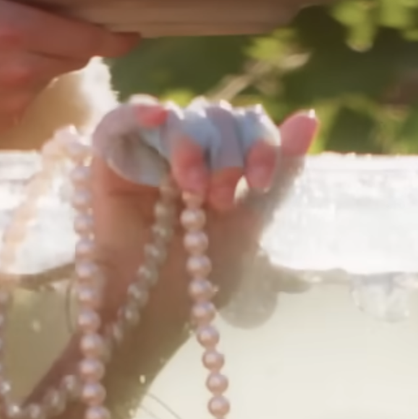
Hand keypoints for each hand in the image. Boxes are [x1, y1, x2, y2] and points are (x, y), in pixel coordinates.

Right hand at [0, 0, 138, 147]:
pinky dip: (14, 85)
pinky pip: (22, 99)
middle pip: (71, 58)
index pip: (86, 39)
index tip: (131, 33)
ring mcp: (11, 103)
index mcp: (14, 31)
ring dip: (36, 63)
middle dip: (67, 42)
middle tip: (43, 27)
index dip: (115, 37)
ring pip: (46, 78)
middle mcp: (20, 72)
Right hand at [83, 98, 318, 320]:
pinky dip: (141, 111)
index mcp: (222, 165)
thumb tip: (309, 115)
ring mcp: (148, 154)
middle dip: (226, 152)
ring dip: (192, 145)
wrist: (151, 308)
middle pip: (216, 116)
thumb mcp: (250, 221)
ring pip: (179, 116)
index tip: (259, 181)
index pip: (248, 126)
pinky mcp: (109, 159)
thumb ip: (280, 171)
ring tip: (191, 188)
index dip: (260, 142)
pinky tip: (159, 118)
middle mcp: (187, 153)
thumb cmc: (199, 275)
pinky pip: (123, 118)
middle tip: (217, 199)